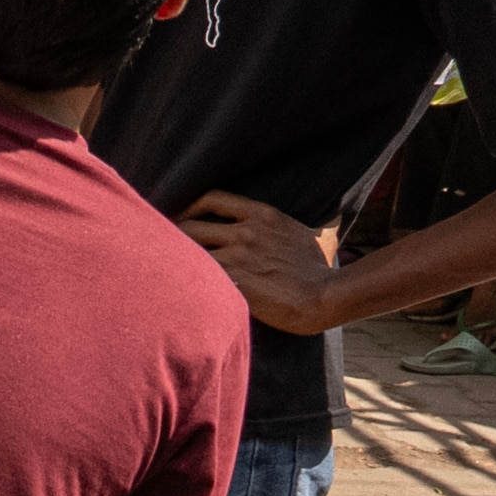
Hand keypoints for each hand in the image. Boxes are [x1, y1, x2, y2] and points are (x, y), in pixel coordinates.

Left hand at [176, 190, 350, 335]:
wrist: (325, 297)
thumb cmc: (321, 270)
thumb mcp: (319, 234)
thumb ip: (316, 222)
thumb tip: (334, 217)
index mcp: (263, 215)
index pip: (211, 198)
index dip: (188, 207)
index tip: (178, 218)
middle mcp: (246, 231)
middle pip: (189, 226)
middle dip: (171, 237)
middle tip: (161, 249)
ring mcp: (238, 256)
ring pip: (188, 253)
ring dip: (175, 262)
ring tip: (163, 272)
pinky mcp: (233, 281)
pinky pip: (197, 276)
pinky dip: (184, 280)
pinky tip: (176, 289)